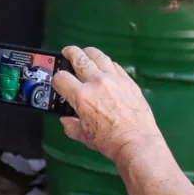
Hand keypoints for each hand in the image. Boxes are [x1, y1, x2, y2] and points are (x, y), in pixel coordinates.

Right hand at [51, 46, 162, 163]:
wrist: (136, 142)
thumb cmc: (110, 141)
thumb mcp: (84, 136)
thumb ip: (71, 126)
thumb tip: (66, 121)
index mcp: (82, 97)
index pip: (61, 78)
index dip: (56, 79)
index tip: (59, 82)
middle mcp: (97, 83)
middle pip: (79, 58)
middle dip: (69, 53)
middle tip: (66, 52)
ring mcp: (114, 79)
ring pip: (98, 56)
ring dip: (88, 52)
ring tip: (85, 52)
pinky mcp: (128, 81)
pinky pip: (115, 65)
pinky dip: (107, 63)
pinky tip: (105, 65)